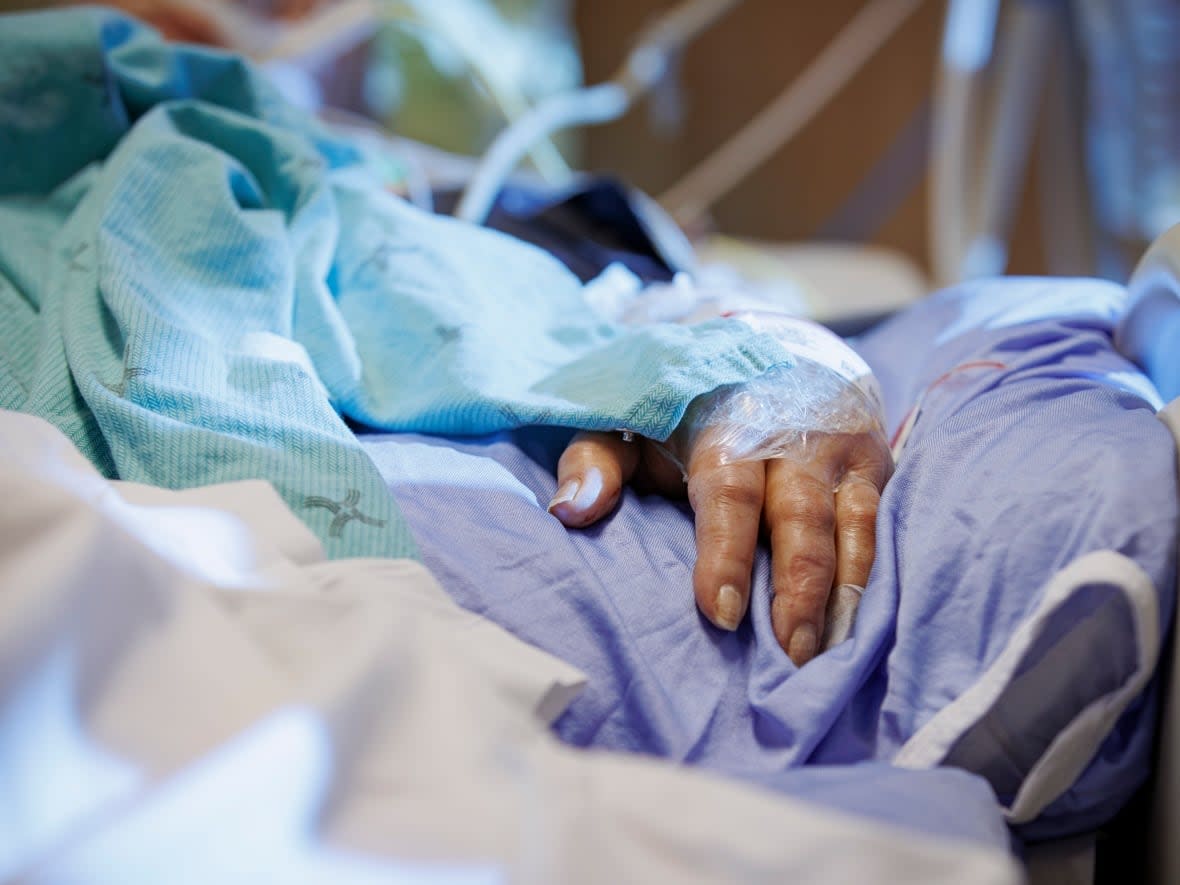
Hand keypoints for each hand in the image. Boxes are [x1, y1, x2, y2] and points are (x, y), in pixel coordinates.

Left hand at [548, 429, 891, 665]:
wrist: (772, 339)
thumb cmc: (687, 400)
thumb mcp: (630, 415)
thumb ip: (596, 460)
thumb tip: (571, 511)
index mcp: (727, 421)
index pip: (728, 491)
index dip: (725, 552)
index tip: (721, 613)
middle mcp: (795, 431)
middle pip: (800, 516)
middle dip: (798, 588)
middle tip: (789, 655)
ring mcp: (844, 446)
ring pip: (852, 523)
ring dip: (842, 592)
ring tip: (827, 655)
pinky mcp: (876, 461)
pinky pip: (881, 522)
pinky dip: (872, 572)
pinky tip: (860, 624)